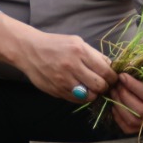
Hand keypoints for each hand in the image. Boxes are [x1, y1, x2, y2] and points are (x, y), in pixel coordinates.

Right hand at [0, 13, 116, 99]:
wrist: (29, 50)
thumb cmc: (56, 44)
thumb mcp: (77, 42)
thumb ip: (94, 55)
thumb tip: (111, 67)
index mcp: (79, 52)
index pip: (105, 71)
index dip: (112, 77)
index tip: (112, 78)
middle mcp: (72, 66)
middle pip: (99, 85)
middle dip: (105, 87)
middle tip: (103, 84)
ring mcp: (63, 80)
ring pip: (88, 96)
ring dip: (94, 94)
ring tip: (92, 88)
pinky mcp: (56, 90)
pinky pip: (76, 100)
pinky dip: (82, 97)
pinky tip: (81, 90)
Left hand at [106, 73, 142, 134]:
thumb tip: (128, 66)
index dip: (132, 85)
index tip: (122, 76)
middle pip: (140, 109)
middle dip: (124, 96)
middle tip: (116, 85)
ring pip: (133, 120)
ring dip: (119, 106)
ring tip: (114, 93)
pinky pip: (129, 128)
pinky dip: (119, 118)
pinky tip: (115, 106)